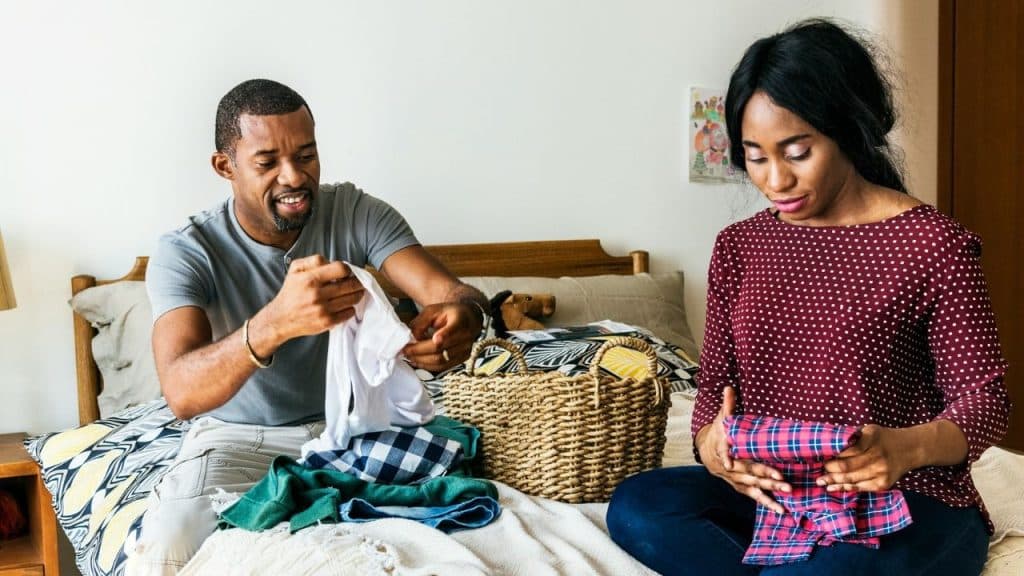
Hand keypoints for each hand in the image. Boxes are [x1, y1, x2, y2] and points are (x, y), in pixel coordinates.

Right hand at [258, 255, 364, 347]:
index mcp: (310, 279)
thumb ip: (313, 260)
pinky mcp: (327, 322)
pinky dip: (351, 308)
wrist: (281, 318)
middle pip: (350, 285)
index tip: (348, 272)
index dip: (348, 269)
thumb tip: (331, 261)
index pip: (340, 269)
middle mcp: (316, 294)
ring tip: (357, 292)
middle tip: (359, 282)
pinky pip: (348, 313)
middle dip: (358, 282)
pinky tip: (347, 305)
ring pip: (352, 299)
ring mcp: (323, 310)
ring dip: (357, 294)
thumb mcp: (295, 269)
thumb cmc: (291, 292)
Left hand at [402, 302, 481, 370]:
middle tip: (405, 350)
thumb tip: (413, 337)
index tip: (435, 339)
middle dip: (420, 351)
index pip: (453, 329)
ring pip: (442, 361)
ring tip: (409, 356)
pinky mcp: (462, 359)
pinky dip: (428, 366)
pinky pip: (443, 367)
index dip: (444, 335)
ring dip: (422, 360)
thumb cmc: (449, 314)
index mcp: (460, 320)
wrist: (467, 319)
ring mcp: (465, 350)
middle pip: (442, 349)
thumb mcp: (434, 310)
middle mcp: (466, 336)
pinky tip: (418, 361)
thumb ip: (421, 322)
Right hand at [696, 386, 790, 513]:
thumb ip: (727, 405)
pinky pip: (754, 495)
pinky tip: (781, 510)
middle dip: (764, 477)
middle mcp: (729, 467)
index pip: (725, 453)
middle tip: (783, 481)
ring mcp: (735, 478)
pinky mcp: (741, 486)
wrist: (707, 452)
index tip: (731, 464)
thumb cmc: (719, 433)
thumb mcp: (720, 418)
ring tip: (785, 499)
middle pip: (746, 472)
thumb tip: (729, 387)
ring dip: (769, 494)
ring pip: (752, 486)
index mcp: (723, 449)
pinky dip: (767, 503)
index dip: (728, 458)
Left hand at [816, 424, 913, 491]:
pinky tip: (833, 487)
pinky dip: (845, 488)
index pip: (847, 450)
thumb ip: (851, 436)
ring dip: (833, 481)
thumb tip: (827, 443)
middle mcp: (877, 456)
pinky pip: (860, 488)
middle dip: (829, 469)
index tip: (820, 456)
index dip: (832, 455)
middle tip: (818, 471)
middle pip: (846, 466)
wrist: (910, 449)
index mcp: (872, 438)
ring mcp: (881, 472)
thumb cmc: (883, 438)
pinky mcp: (883, 484)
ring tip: (821, 481)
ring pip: (851, 479)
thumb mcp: (869, 430)